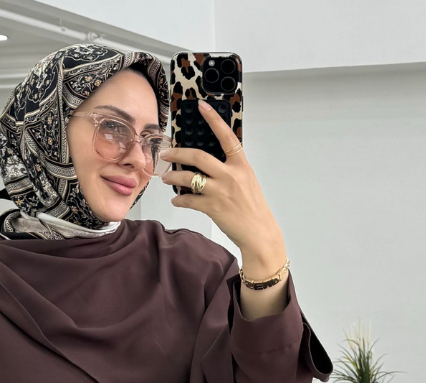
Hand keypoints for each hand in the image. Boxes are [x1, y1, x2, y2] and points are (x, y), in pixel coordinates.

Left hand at [160, 100, 286, 276]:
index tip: (201, 106)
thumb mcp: (247, 182)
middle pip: (198, 156)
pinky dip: (180, 200)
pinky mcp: (213, 207)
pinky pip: (189, 200)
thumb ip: (231, 169)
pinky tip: (176, 200)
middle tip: (165, 154)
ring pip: (189, 178)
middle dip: (177, 153)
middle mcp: (230, 175)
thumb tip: (209, 164)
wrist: (259, 233)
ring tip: (165, 178)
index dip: (213, 119)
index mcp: (240, 165)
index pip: (226, 136)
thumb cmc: (253, 208)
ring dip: (173, 177)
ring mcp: (220, 191)